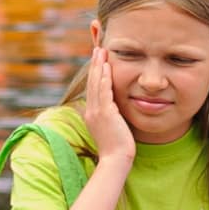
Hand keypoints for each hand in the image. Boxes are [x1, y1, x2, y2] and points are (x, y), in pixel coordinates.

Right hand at [77, 43, 136, 161]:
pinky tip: (106, 67)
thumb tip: (114, 109)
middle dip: (95, 64)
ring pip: (95, 84)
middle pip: (91, 82)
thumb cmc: (117, 148)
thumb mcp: (111, 128)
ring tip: (101, 51)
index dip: (94, 73)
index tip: (98, 60)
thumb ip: (110, 116)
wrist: (116, 160)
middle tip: (98, 49)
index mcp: (91, 114)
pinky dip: (104, 78)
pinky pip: (103, 92)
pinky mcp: (105, 113)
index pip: (92, 89)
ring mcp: (97, 112)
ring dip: (98, 66)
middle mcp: (91, 111)